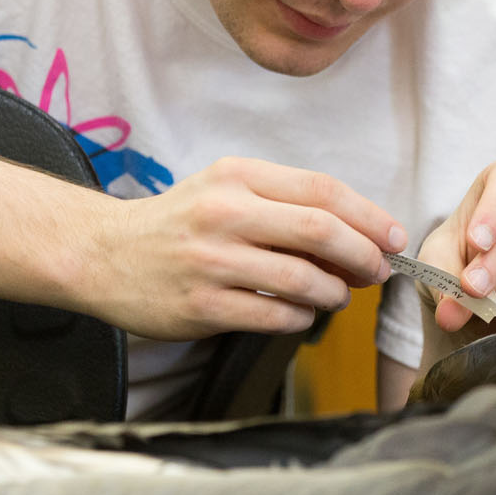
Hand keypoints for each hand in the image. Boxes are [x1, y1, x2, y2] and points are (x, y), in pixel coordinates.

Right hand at [96, 156, 402, 339]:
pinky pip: (275, 316)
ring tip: (335, 294)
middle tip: (376, 271)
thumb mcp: (225, 190)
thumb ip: (284, 204)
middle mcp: (225, 213)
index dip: (368, 216)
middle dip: (363, 255)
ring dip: (334, 292)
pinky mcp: (202, 306)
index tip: (392, 236)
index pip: (322, 190)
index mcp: (238, 176)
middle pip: (321, 231)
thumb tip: (357, 234)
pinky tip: (299, 313)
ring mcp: (212, 261)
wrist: (103, 255)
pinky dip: (301, 318)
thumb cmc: (177, 224)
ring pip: (303, 279)